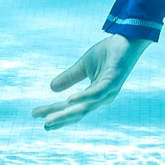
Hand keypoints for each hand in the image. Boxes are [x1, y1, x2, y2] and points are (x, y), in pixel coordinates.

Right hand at [31, 34, 147, 130]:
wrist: (128, 39)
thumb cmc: (108, 54)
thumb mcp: (83, 66)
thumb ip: (70, 77)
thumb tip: (51, 88)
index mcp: (94, 95)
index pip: (72, 107)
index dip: (55, 112)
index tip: (36, 115)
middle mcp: (101, 97)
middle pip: (77, 112)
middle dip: (60, 119)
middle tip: (44, 125)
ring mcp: (108, 90)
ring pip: (85, 107)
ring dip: (67, 114)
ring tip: (51, 120)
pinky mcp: (113, 80)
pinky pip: (97, 92)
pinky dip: (83, 98)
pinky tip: (70, 100)